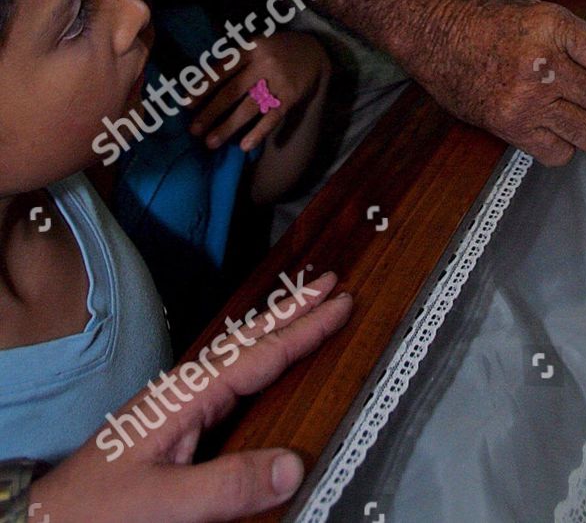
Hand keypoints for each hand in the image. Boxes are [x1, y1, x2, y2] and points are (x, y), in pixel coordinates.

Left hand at [29, 272, 351, 522]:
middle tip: (331, 283)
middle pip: (248, 340)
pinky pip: (227, 379)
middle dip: (291, 311)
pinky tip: (260, 365)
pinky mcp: (173, 423)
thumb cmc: (98, 511)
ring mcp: (176, 404)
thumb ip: (227, 485)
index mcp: (185, 397)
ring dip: (274, 329)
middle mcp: (182, 390)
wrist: (49, 521)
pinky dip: (255, 359)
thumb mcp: (164, 505)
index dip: (303, 329)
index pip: (257, 355)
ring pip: (238, 355)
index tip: (340, 302)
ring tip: (304, 309)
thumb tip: (294, 466)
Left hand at [189, 31, 330, 152]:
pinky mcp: (291, 96)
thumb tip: (198, 82)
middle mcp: (264, 63)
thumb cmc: (274, 50)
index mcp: (250, 48)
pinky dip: (258, 133)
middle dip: (211, 112)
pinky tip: (244, 146)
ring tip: (210, 143)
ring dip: (228, 127)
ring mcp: (279, 80)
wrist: (313, 51)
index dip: (203, 87)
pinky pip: (272, 117)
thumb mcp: (254, 45)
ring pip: (249, 107)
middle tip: (194, 130)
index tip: (186, 104)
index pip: (222, 69)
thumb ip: (231, 59)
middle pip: (232, 91)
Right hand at [411, 0, 585, 166]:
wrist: (439, 40)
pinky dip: (563, 146)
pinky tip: (550, 128)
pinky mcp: (511, 128)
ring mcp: (527, 100)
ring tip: (570, 113)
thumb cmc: (495, 26)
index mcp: (557, 29)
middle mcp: (544, 64)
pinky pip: (560, 154)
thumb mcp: (547, 19)